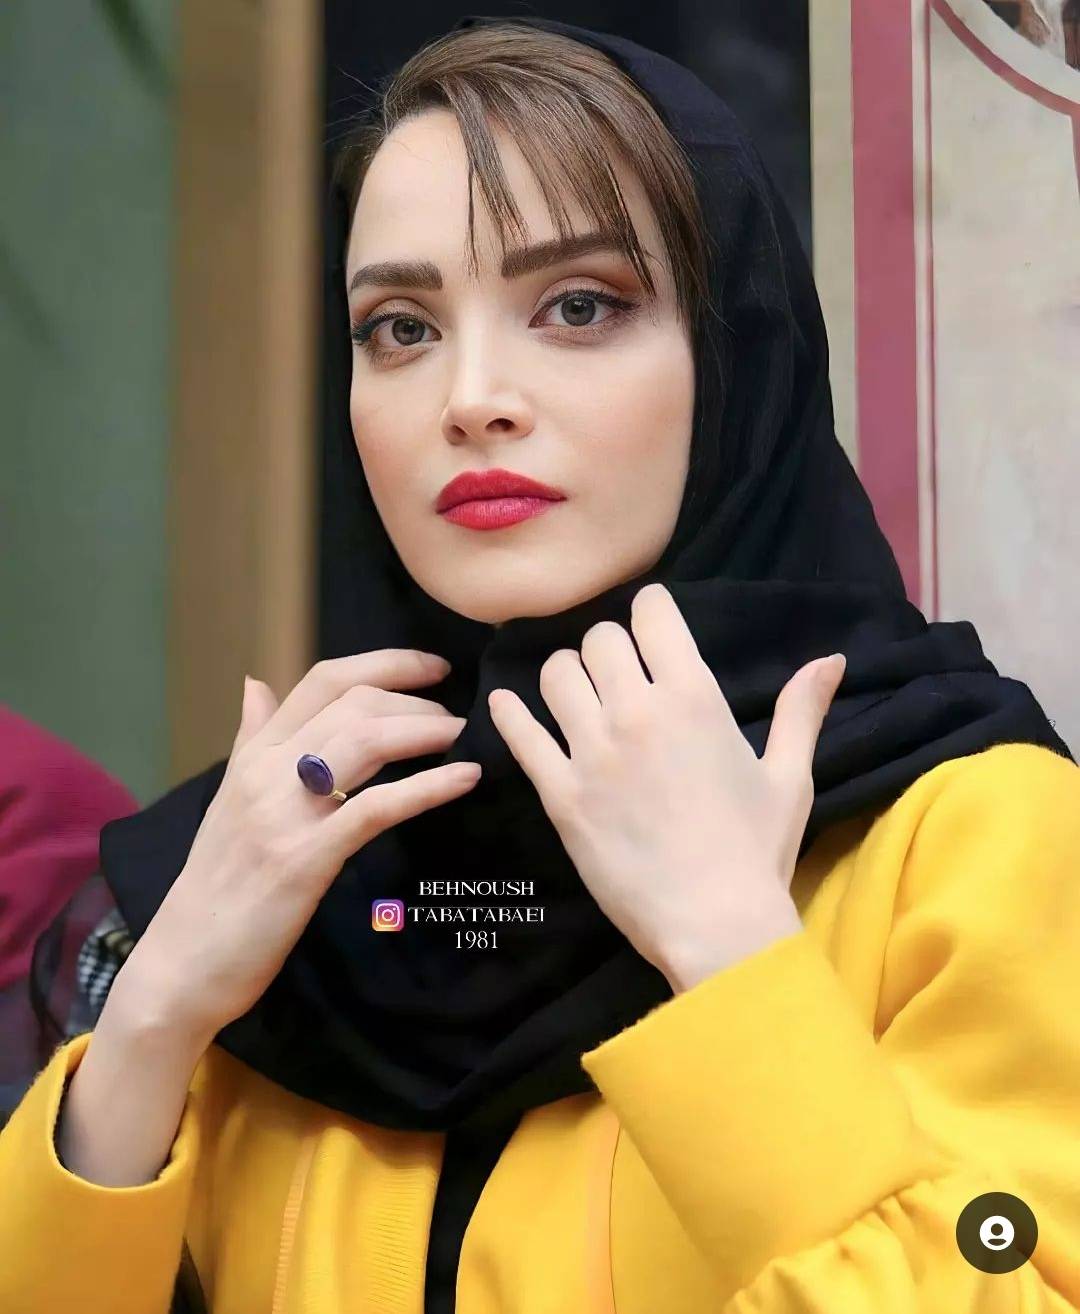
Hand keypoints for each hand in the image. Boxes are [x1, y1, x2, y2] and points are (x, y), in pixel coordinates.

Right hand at [120, 650, 480, 1043]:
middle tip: (456, 719)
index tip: (433, 668)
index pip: (323, 680)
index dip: (386, 663)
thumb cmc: (214, 886)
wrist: (183, 962)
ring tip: (463, 737)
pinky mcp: (306, 858)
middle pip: (354, 703)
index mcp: (254, 755)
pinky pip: (376, 808)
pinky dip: (428, 787)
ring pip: (365, 741)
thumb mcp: (228, 799)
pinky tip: (465, 778)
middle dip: (416, 701)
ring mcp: (285, 813)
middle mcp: (267, 772)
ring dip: (425, 730)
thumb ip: (250, 739)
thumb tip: (255, 681)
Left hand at [487, 583, 845, 991]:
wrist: (716, 925)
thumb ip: (801, 711)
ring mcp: (592, 753)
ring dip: (567, 676)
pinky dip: (510, 713)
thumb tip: (831, 659)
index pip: (652, 613)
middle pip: (599, 640)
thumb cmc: (757, 851)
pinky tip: (508, 704)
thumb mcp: (788, 777)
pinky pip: (521, 736)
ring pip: (556, 675)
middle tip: (619, 674)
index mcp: (693, 698)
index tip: (651, 627)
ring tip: (579, 696)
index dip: (650, 612)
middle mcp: (636, 712)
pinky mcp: (560, 795)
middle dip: (610, 648)